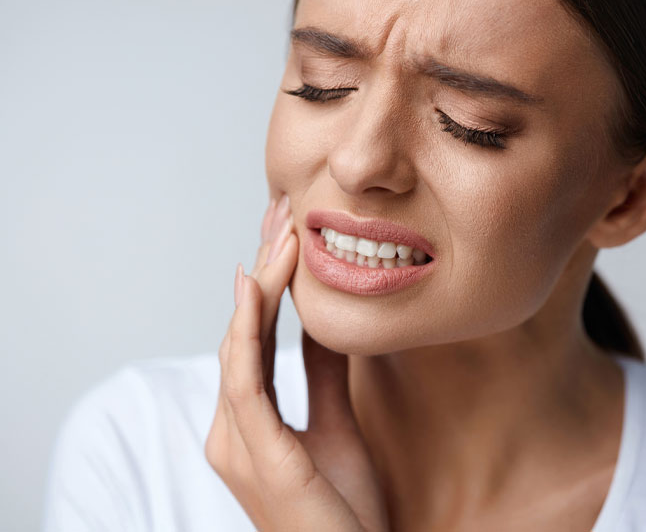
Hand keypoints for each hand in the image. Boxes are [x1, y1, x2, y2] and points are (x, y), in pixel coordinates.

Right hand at [205, 195, 388, 531]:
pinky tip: (256, 286)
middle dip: (263, 271)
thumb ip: (322, 377)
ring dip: (260, 287)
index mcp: (248, 424)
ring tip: (281, 233)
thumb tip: (325, 322)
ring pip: (239, 346)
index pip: (253, 339)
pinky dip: (247, 329)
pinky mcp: (257, 455)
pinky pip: (245, 380)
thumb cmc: (344, 510)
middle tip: (282, 213)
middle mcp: (231, 429)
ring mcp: (236, 443)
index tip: (288, 236)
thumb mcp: (336, 426)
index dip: (268, 286)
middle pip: (242, 333)